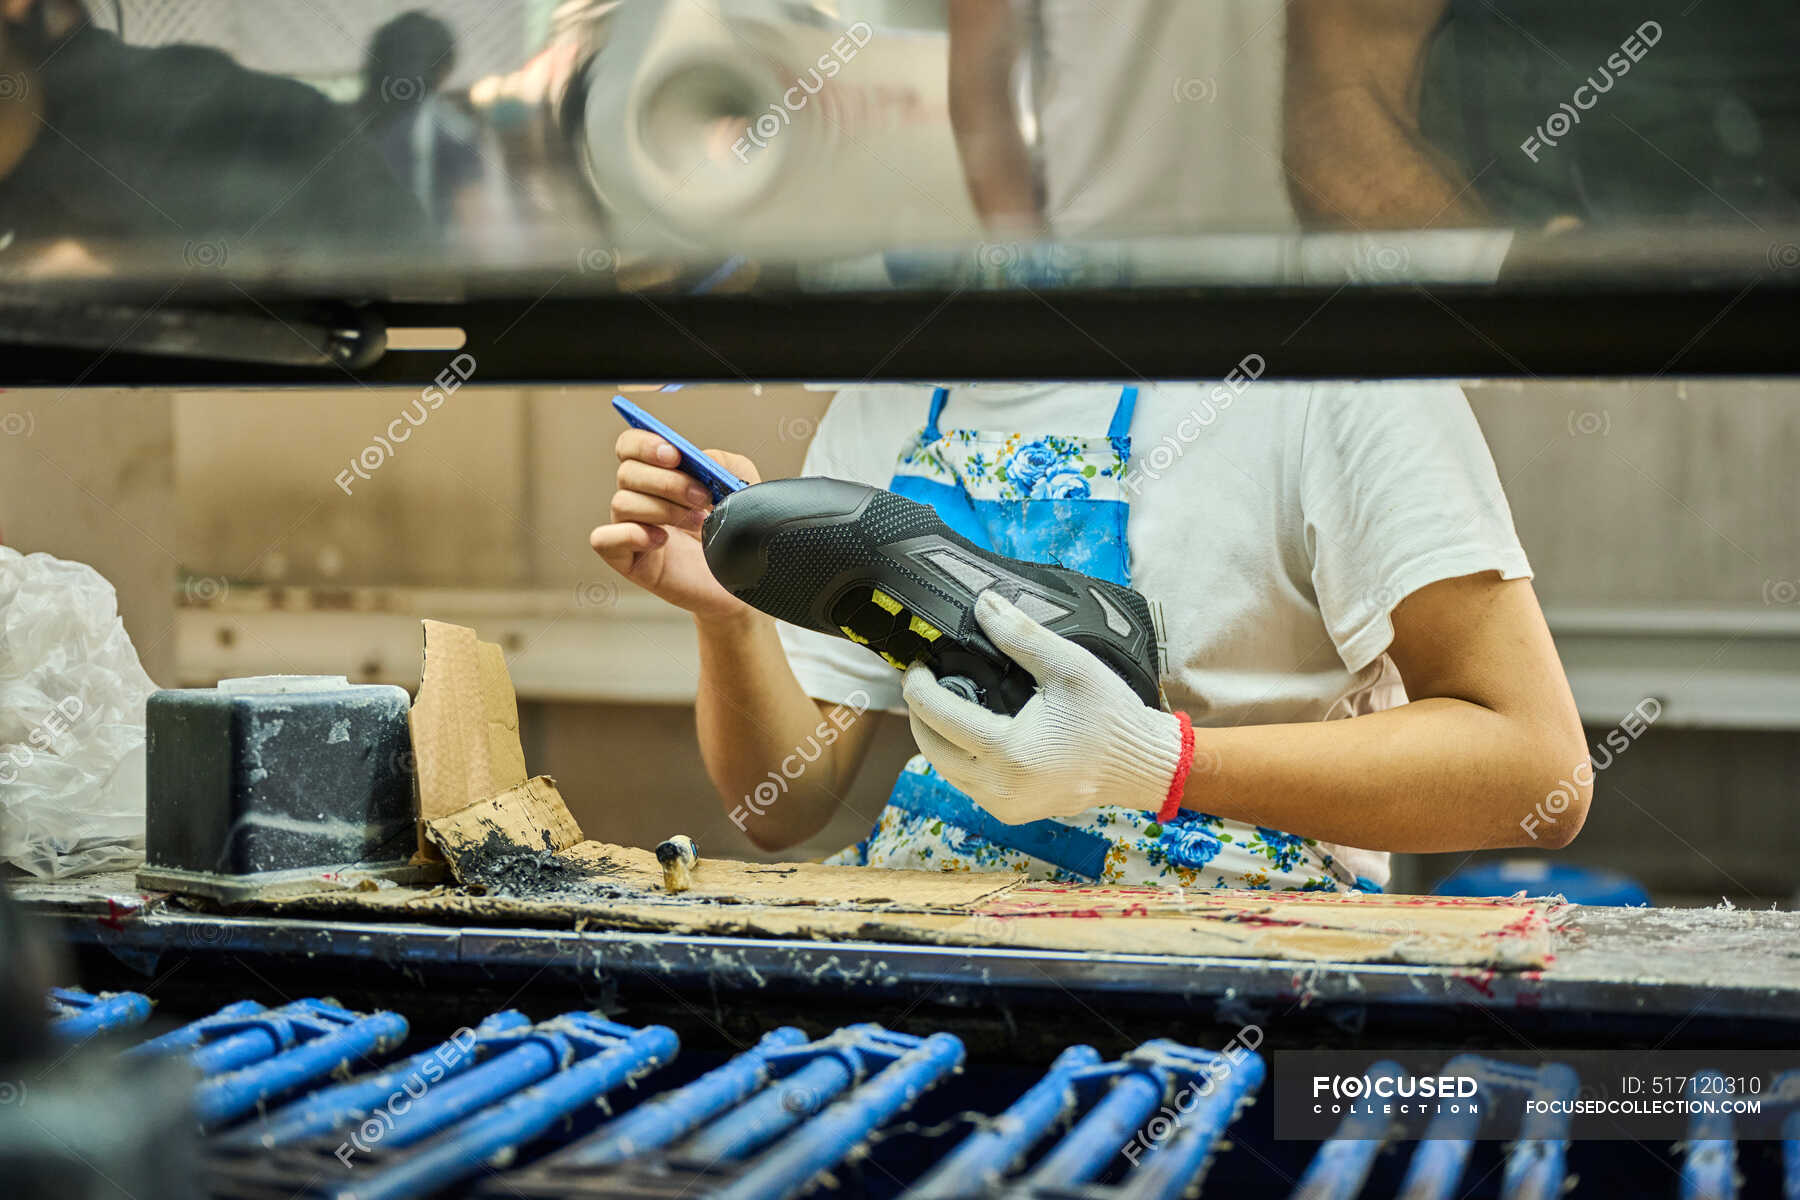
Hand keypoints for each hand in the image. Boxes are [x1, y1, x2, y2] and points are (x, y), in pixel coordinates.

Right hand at [589, 430, 760, 624]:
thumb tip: (697, 456)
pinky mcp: (630, 561)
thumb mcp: (742, 488)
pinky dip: (629, 535)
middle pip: (628, 472)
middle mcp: (642, 499)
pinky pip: (603, 539)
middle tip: (703, 497)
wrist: (746, 579)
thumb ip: (723, 463)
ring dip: (663, 509)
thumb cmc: (736, 534)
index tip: (674, 455)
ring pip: (622, 503)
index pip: (631, 447)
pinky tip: (662, 540)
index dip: (645, 443)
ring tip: (697, 523)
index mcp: (660, 476)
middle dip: (669, 482)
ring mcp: (633, 530)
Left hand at [902, 592, 1188, 823]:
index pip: (938, 716)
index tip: (917, 663)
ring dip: (936, 735)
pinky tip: (966, 727)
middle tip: (922, 679)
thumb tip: (983, 604)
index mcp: (1009, 752)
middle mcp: (998, 787)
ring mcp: (1002, 805)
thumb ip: (1020, 635)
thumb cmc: (1109, 716)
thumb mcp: (1068, 665)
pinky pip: (966, 782)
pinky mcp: (1010, 811)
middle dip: (918, 712)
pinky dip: (957, 755)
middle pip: (930, 747)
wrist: (1140, 764)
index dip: (918, 686)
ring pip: (944, 769)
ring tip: (940, 699)